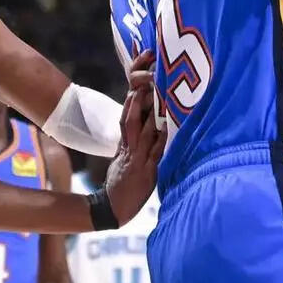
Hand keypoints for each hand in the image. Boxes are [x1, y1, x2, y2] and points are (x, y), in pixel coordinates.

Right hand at [104, 51, 164, 224]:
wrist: (114, 207)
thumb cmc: (122, 181)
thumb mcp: (124, 156)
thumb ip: (133, 139)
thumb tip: (149, 120)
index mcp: (125, 140)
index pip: (127, 111)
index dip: (133, 93)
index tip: (141, 75)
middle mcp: (130, 144)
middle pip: (132, 114)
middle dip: (140, 94)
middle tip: (149, 74)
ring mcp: (138, 156)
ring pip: (142, 128)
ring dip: (149, 110)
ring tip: (156, 91)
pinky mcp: (147, 170)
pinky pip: (155, 151)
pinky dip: (161, 138)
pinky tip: (169, 125)